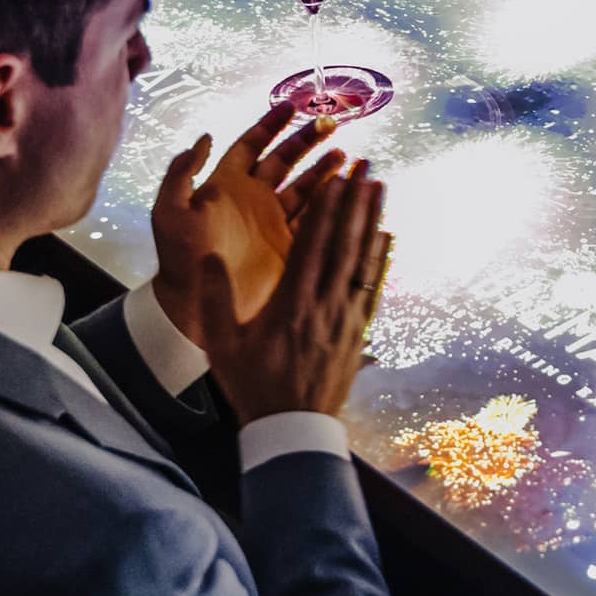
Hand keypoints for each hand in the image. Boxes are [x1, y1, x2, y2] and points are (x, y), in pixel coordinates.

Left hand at [150, 104, 346, 344]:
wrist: (194, 305)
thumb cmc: (179, 257)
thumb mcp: (170, 211)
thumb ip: (183, 173)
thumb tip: (205, 137)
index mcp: (226, 185)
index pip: (252, 145)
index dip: (270, 124)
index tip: (291, 105)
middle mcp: (254, 199)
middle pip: (285, 160)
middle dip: (306, 141)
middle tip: (329, 124)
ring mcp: (274, 222)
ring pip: (305, 186)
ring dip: (324, 169)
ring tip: (344, 155)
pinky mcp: (289, 246)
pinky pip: (315, 219)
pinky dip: (331, 204)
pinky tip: (346, 190)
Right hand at [199, 160, 388, 423]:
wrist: (292, 428)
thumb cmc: (253, 384)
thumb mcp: (221, 344)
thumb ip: (213, 299)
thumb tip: (208, 257)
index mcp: (291, 304)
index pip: (312, 245)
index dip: (325, 208)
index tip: (335, 177)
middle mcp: (325, 305)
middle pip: (345, 243)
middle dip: (356, 202)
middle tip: (367, 168)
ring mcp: (347, 317)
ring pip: (364, 259)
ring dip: (373, 220)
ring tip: (380, 188)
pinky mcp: (359, 330)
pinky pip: (373, 286)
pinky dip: (381, 258)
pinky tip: (387, 236)